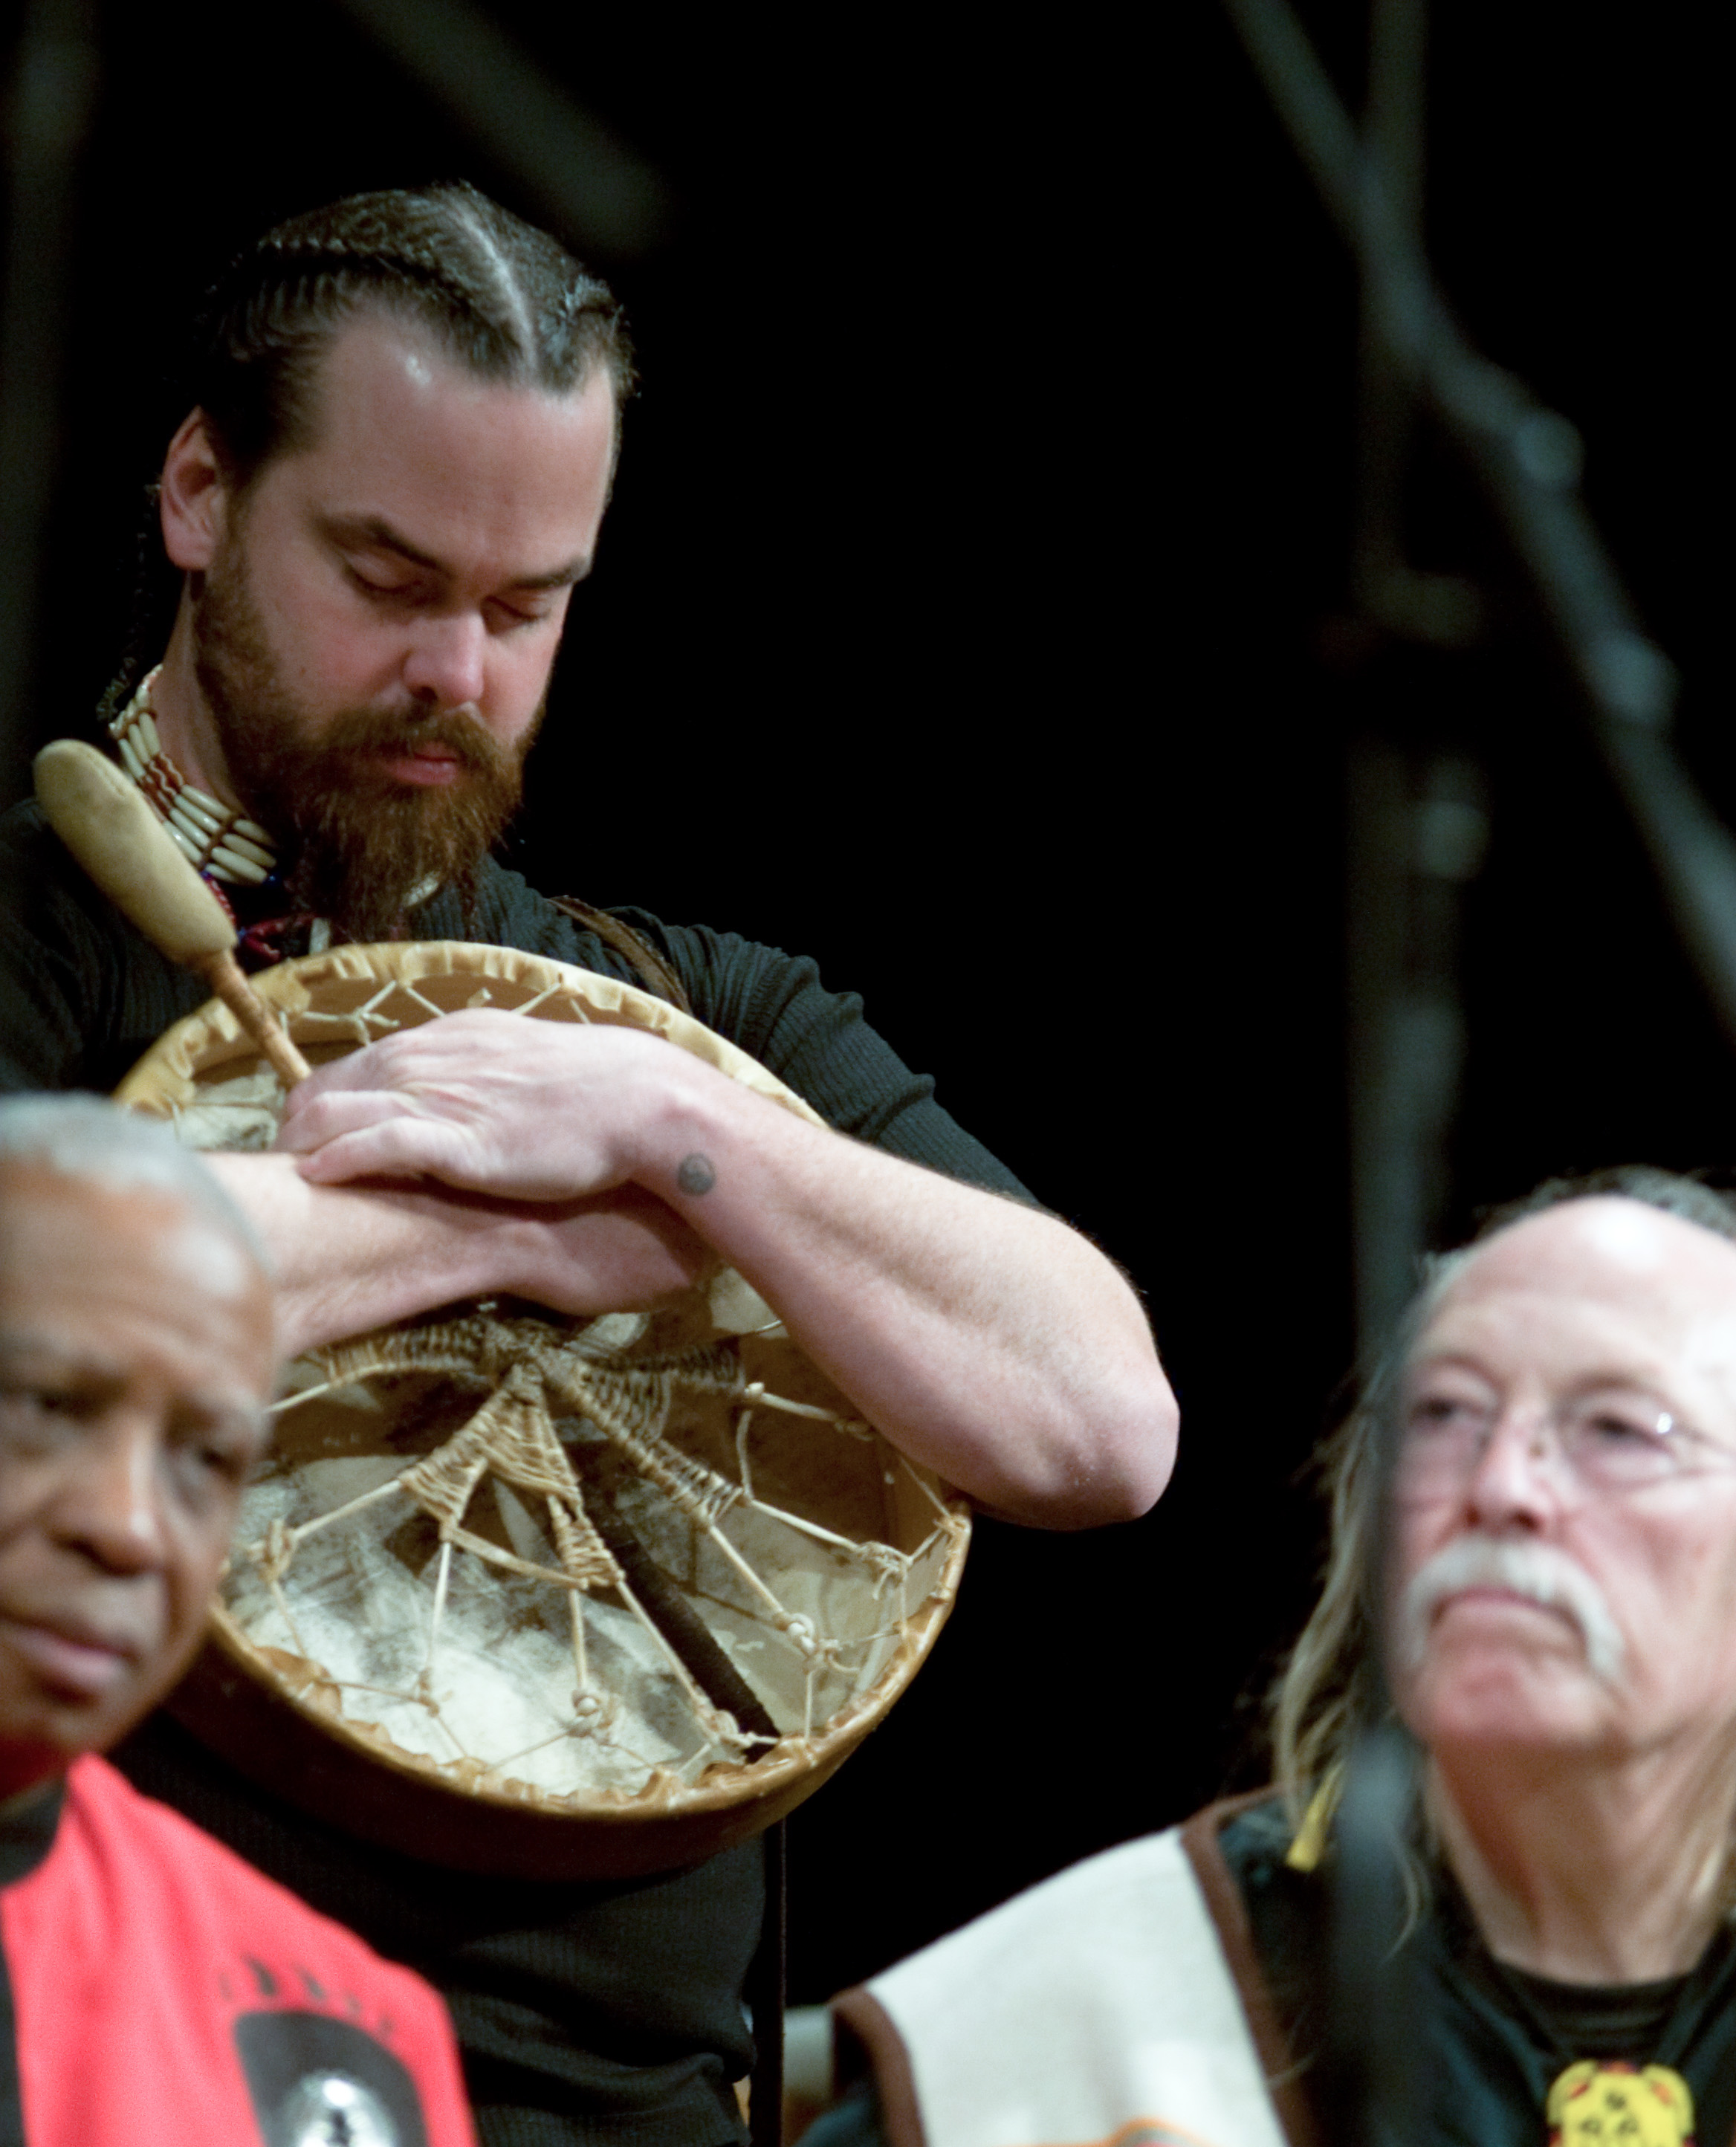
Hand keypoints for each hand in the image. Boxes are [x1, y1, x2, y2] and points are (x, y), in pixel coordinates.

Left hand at [275, 1010, 678, 1197]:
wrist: (641, 1100)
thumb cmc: (597, 1091)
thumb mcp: (528, 1066)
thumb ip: (486, 1074)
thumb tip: (475, 1095)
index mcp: (451, 1038)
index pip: (360, 1061)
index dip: (324, 1099)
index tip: (309, 1132)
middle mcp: (434, 1058)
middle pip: (332, 1083)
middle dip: (297, 1122)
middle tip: (282, 1161)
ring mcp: (444, 1096)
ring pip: (342, 1108)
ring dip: (303, 1141)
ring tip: (282, 1174)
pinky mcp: (459, 1140)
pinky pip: (378, 1142)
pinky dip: (340, 1157)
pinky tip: (315, 1176)